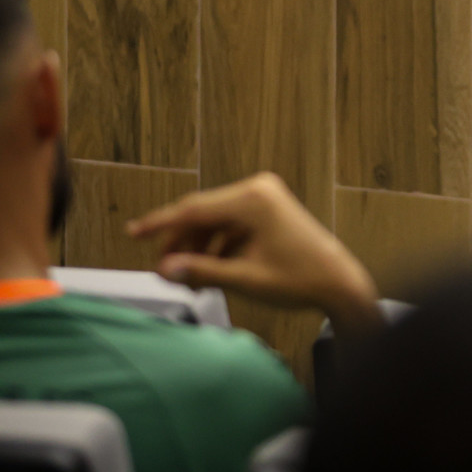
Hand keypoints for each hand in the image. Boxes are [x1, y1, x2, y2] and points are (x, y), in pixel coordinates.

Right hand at [128, 172, 382, 332]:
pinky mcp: (267, 209)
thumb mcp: (245, 278)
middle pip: (202, 213)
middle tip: (163, 272)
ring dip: (198, 247)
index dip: (160, 223)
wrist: (338, 282)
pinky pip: (230, 224)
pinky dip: (216, 245)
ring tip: (188, 279)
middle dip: (180, 243)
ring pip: (214, 220)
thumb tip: (165, 269)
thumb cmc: (299, 279)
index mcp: (253, 199)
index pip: (193, 209)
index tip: (132, 232)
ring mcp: (264, 197)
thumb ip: (202, 271)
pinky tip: (208, 271)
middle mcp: (257, 190)